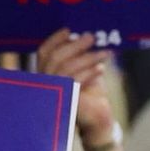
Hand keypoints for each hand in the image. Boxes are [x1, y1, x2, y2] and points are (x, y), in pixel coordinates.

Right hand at [36, 29, 115, 143]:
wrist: (98, 120)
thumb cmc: (92, 95)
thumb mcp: (86, 72)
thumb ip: (82, 57)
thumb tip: (87, 36)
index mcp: (47, 73)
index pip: (44, 52)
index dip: (55, 39)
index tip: (69, 30)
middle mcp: (47, 82)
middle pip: (56, 57)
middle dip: (75, 45)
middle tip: (91, 37)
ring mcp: (54, 91)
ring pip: (67, 67)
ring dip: (88, 58)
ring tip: (105, 53)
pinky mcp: (66, 100)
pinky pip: (76, 81)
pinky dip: (90, 73)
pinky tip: (101, 69)